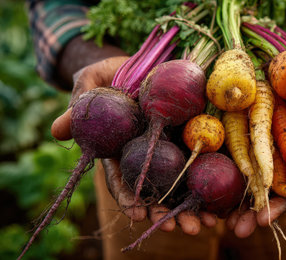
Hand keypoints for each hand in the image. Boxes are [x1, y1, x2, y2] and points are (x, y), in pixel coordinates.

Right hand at [51, 43, 216, 234]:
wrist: (137, 61)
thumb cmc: (108, 74)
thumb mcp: (90, 83)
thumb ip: (79, 106)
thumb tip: (58, 131)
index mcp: (119, 148)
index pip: (121, 179)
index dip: (129, 198)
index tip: (139, 213)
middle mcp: (144, 154)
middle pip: (155, 189)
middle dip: (167, 212)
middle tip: (184, 228)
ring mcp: (167, 146)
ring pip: (180, 181)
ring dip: (193, 204)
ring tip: (207, 223)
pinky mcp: (187, 135)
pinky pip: (200, 157)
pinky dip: (210, 178)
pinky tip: (223, 196)